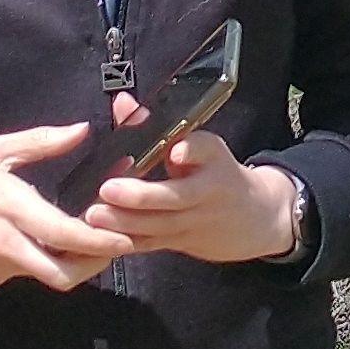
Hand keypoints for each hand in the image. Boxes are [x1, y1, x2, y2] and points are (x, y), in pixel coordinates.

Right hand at [0, 124, 134, 290]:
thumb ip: (39, 142)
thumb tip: (82, 130)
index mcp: (8, 208)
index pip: (63, 234)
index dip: (99, 240)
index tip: (126, 236)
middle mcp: (5, 245)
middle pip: (62, 273)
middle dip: (97, 264)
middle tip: (120, 245)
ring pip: (47, 276)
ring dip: (75, 264)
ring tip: (96, 243)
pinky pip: (27, 272)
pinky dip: (47, 261)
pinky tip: (56, 242)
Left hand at [89, 110, 303, 265]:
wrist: (254, 218)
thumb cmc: (218, 174)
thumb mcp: (201, 146)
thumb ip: (155, 125)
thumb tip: (122, 104)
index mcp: (214, 161)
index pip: (206, 150)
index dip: (190, 150)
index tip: (175, 150)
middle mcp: (207, 193)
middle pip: (176, 196)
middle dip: (141, 196)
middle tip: (108, 189)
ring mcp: (195, 222)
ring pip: (160, 225)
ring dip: (126, 222)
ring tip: (95, 215)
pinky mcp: (181, 243)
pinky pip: (151, 244)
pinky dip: (126, 242)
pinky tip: (101, 239)